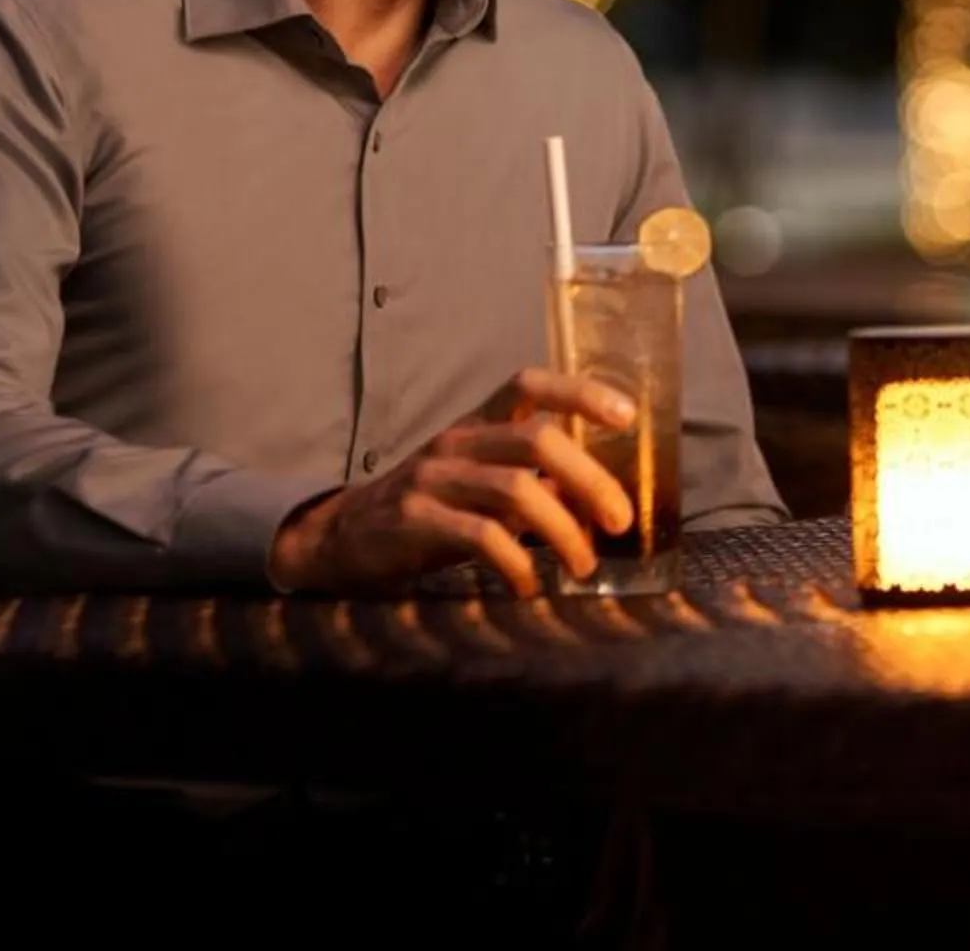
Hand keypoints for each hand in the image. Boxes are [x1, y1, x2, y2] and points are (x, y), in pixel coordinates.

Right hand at [269, 369, 638, 594]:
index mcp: (477, 423)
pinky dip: (516, 563)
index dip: (580, 392)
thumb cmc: (431, 510)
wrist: (342, 538)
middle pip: (539, 440)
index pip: (529, 384)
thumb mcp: (482, 486)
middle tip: (620, 521)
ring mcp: (435, 478)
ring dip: (563, 531)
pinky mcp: (416, 520)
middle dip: (590, 479)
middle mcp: (458, 441)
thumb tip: (600, 504)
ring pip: (518, 490)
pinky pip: (481, 536)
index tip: (627, 416)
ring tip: (583, 566)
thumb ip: (535, 485)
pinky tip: (530, 585)